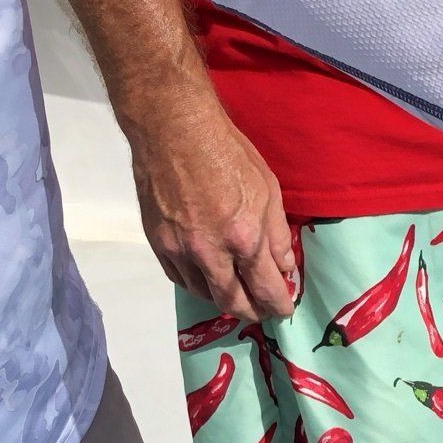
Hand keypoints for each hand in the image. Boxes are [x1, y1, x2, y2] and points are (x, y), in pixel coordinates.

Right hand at [123, 82, 297, 320]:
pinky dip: (197, 285)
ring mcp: (180, 251)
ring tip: (236, 296)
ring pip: (204, 294)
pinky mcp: (158, 243)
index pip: (266, 289)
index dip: (278, 305)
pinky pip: (179, 279)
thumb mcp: (268, 189)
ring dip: (223, 300)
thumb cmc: (227, 153)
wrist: (173, 130)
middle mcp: (211, 253)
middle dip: (252, 312)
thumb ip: (277, 234)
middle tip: (262, 312)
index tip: (284, 310)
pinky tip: (206, 280)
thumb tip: (284, 266)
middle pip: (233, 302)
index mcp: (244, 239)